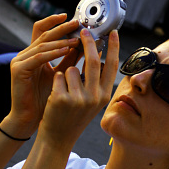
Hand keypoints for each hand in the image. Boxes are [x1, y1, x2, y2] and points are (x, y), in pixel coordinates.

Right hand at [4, 14, 81, 137]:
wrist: (30, 119)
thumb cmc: (46, 99)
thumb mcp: (62, 74)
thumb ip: (70, 60)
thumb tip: (86, 46)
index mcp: (34, 54)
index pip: (44, 31)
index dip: (57, 23)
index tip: (74, 19)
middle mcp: (25, 54)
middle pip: (44, 33)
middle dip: (62, 28)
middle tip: (78, 23)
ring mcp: (20, 61)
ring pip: (42, 44)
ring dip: (61, 40)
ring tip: (77, 39)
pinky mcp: (18, 70)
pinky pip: (38, 57)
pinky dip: (52, 53)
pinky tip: (65, 50)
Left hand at [37, 29, 119, 149]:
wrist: (58, 138)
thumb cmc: (74, 116)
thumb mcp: (91, 100)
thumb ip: (95, 80)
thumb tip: (98, 55)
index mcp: (104, 96)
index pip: (112, 66)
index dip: (114, 47)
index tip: (113, 32)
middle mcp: (95, 97)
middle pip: (92, 61)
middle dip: (88, 42)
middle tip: (84, 30)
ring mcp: (78, 98)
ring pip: (71, 68)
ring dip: (65, 73)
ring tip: (64, 90)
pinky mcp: (61, 98)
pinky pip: (58, 76)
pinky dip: (55, 80)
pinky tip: (55, 95)